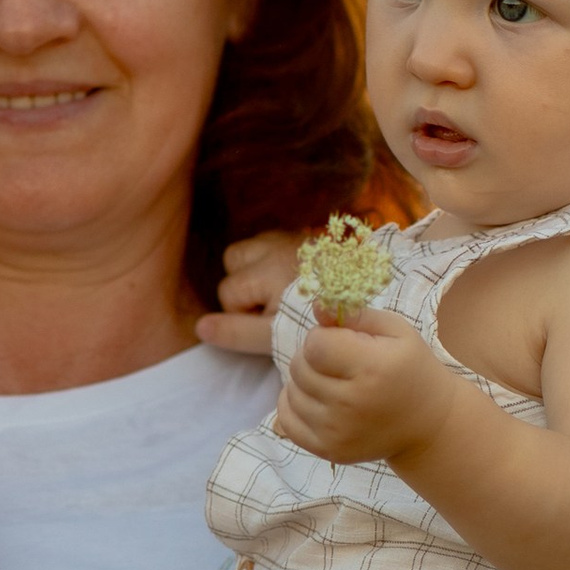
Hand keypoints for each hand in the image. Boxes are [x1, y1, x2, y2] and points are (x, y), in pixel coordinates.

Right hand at [195, 227, 303, 357]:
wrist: (371, 295)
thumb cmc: (315, 321)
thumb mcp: (276, 334)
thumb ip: (236, 331)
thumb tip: (199, 328)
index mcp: (264, 271)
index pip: (228, 294)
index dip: (242, 315)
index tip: (270, 324)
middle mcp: (273, 246)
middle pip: (234, 261)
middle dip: (245, 286)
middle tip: (273, 307)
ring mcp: (289, 237)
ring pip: (252, 247)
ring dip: (256, 268)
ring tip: (279, 290)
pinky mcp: (305, 234)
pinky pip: (274, 239)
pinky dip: (275, 257)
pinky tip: (292, 276)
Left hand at [270, 308, 443, 468]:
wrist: (428, 424)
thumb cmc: (410, 368)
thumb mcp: (396, 331)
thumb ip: (356, 314)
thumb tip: (317, 306)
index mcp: (372, 368)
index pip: (315, 344)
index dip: (324, 336)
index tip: (342, 342)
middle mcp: (352, 403)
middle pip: (300, 367)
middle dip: (313, 358)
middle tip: (339, 362)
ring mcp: (338, 431)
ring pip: (291, 392)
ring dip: (305, 381)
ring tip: (332, 381)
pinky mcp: (328, 450)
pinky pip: (286, 420)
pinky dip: (294, 405)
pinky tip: (316, 399)